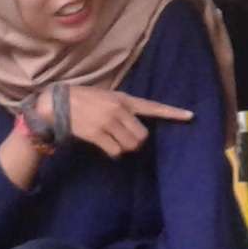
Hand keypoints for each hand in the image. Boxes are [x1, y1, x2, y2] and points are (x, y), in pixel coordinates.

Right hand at [46, 86, 192, 157]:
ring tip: (111, 141)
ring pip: (130, 145)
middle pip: (142, 136)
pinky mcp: (97, 134)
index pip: (153, 107)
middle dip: (135, 141)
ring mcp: (108, 122)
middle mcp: (119, 110)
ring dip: (124, 148)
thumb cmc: (82, 100)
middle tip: (123, 138)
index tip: (190, 116)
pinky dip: (113, 152)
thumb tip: (135, 125)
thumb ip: (122, 108)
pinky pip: (115, 151)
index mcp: (123, 99)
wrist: (57, 103)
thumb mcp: (106, 96)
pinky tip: (104, 146)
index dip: (173, 113)